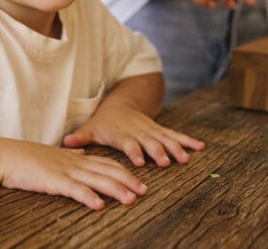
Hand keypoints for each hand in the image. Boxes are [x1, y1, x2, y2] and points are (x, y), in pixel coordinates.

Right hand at [0, 139, 147, 209]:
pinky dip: (88, 197)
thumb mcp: (55, 155)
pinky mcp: (53, 181)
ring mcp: (65, 171)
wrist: (6, 156)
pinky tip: (99, 205)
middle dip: (128, 181)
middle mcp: (75, 163)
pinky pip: (74, 189)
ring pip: (96, 180)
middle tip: (144, 191)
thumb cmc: (28, 158)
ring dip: (116, 190)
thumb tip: (84, 153)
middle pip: (108, 171)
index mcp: (76, 159)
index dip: (124, 172)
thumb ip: (72, 156)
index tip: (139, 181)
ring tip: (131, 199)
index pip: (106, 164)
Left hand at [63, 101, 204, 167]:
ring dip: (176, 148)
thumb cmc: (105, 122)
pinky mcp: (161, 131)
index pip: (129, 143)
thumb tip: (65, 143)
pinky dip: (189, 141)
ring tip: (186, 158)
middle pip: (150, 142)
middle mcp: (139, 132)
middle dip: (158, 152)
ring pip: (166, 139)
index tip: (140, 162)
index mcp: (123, 133)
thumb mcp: (92, 127)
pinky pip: (177, 135)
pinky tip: (202, 147)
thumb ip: (81, 137)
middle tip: (166, 162)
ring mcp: (152, 130)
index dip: (135, 151)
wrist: (121, 104)